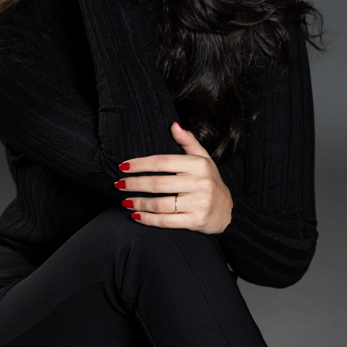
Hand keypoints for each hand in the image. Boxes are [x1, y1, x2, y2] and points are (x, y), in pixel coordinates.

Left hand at [115, 122, 232, 233]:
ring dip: (139, 203)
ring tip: (125, 202)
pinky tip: (137, 216)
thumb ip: (188, 142)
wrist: (228, 211)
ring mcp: (199, 203)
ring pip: (160, 204)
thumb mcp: (204, 159)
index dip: (140, 164)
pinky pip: (167, 221)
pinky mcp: (196, 221)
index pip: (162, 162)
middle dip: (134, 184)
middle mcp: (200, 183)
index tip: (123, 166)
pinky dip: (149, 219)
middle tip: (118, 184)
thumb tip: (173, 125)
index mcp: (198, 165)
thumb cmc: (210, 182)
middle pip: (158, 183)